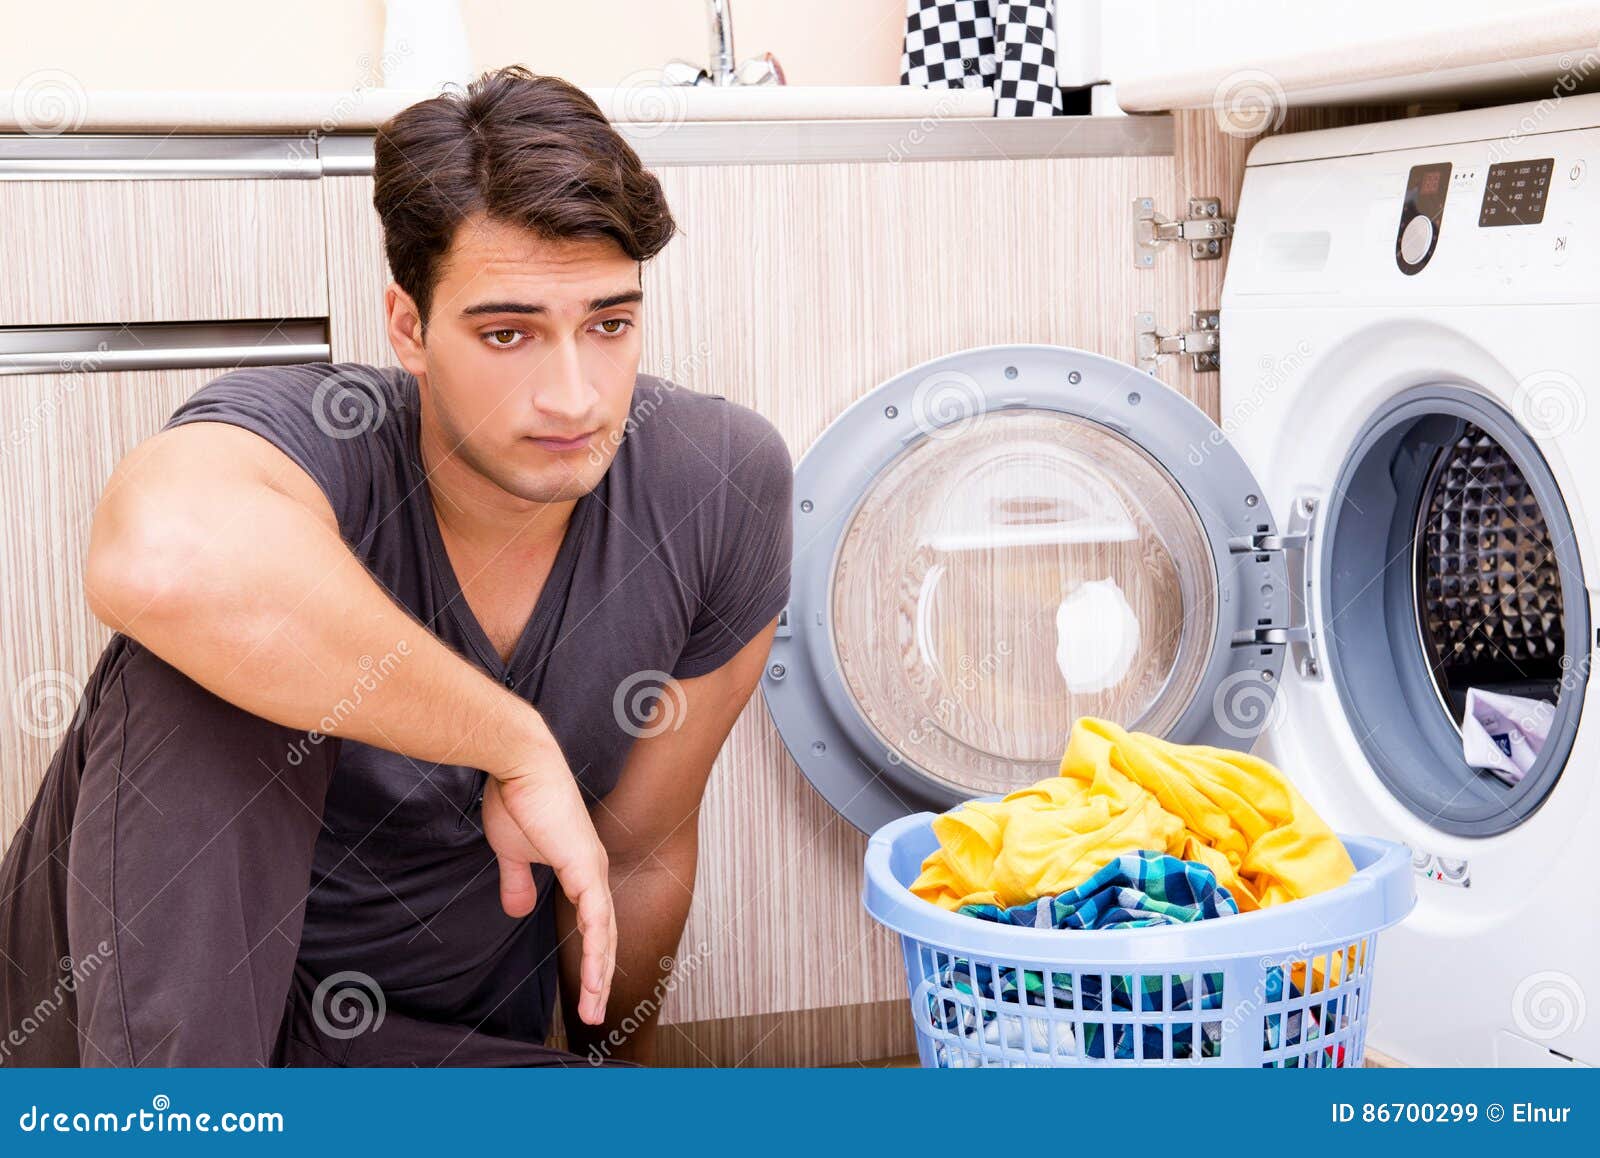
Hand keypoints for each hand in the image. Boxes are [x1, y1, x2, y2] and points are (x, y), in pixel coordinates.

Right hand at [481, 762, 614, 1024]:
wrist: (518, 763)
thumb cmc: (515, 798)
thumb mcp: (513, 852)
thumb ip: (518, 882)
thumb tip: (517, 910)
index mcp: (579, 866)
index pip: (593, 920)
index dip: (592, 954)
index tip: (587, 987)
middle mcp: (592, 869)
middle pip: (605, 933)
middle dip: (601, 975)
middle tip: (596, 1012)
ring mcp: (591, 868)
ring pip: (605, 933)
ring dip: (601, 974)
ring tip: (596, 1009)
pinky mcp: (583, 865)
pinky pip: (596, 918)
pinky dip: (598, 950)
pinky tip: (596, 976)